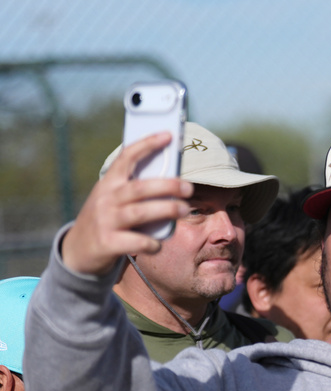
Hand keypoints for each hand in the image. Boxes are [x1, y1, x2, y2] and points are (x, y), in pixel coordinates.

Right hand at [62, 132, 192, 275]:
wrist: (77, 251)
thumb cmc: (107, 220)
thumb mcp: (113, 199)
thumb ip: (135, 190)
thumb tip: (173, 181)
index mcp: (109, 183)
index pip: (127, 157)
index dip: (147, 145)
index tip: (168, 135)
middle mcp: (106, 199)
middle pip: (140, 188)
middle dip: (168, 185)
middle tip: (189, 188)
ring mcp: (106, 221)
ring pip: (140, 212)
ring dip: (166, 210)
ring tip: (185, 210)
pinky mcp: (108, 243)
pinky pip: (137, 241)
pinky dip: (152, 242)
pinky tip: (159, 244)